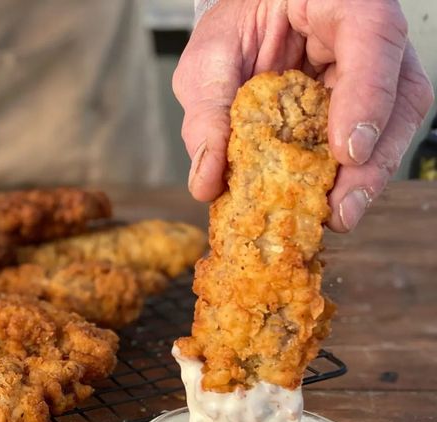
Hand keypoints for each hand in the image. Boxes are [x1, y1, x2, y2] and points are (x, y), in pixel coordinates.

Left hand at [172, 0, 433, 230]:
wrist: (245, 21)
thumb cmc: (235, 28)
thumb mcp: (209, 61)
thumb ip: (207, 113)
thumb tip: (206, 182)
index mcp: (340, 2)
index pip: (371, 36)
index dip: (367, 95)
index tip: (347, 152)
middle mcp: (370, 37)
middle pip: (399, 94)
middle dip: (372, 160)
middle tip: (340, 208)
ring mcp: (376, 73)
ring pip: (395, 124)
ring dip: (366, 177)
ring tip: (334, 216)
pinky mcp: (365, 106)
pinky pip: (370, 143)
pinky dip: (348, 177)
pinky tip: (325, 204)